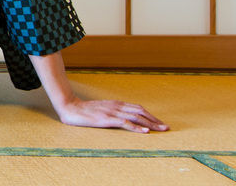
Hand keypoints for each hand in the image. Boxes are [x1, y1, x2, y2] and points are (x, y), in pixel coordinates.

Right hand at [54, 96, 168, 132]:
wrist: (70, 107)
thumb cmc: (85, 110)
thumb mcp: (101, 109)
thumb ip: (112, 111)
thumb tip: (122, 118)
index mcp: (116, 104)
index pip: (138, 108)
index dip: (150, 115)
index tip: (159, 123)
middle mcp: (117, 106)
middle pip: (140, 112)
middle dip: (154, 120)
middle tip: (166, 127)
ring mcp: (112, 112)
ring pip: (136, 117)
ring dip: (150, 124)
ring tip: (161, 129)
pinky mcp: (107, 119)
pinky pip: (125, 123)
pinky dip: (137, 128)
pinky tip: (144, 132)